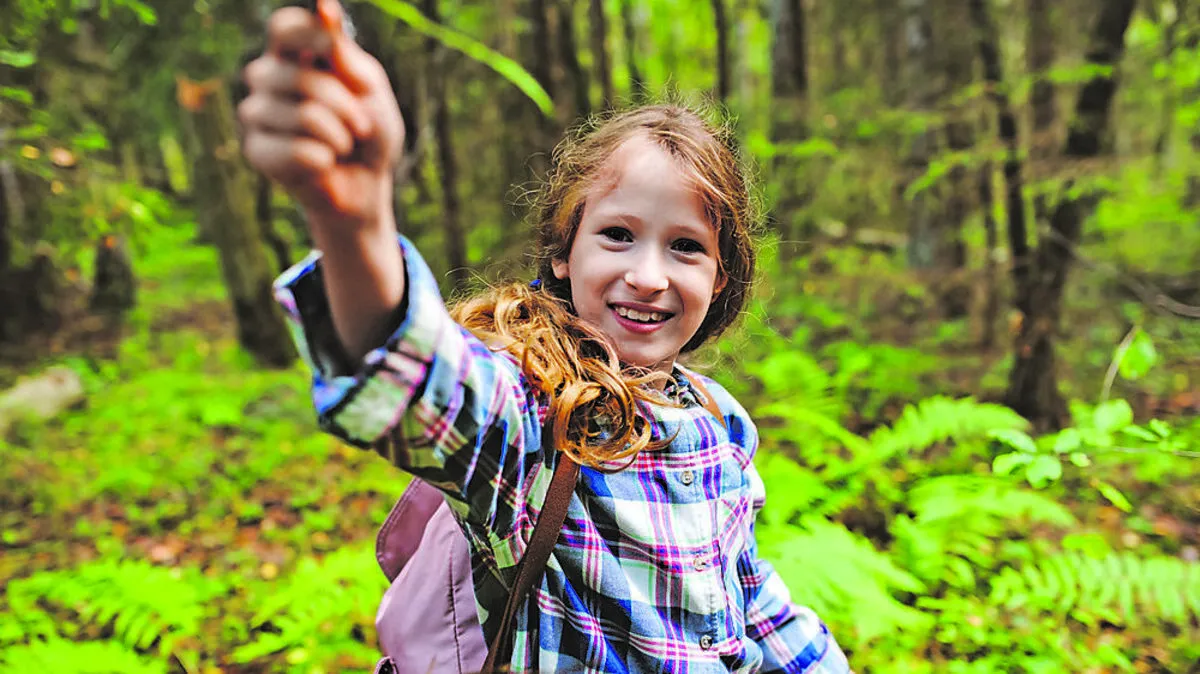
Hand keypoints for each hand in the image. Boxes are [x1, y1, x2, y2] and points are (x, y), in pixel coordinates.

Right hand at [239, 0, 403, 226]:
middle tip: (361, 125)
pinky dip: (324, 160)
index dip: (311, 35)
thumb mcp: (369, 89)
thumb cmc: (369, 132)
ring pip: (301, 114)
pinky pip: (295, 150)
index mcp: (294, 55)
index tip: (337, 52)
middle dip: (343, 103)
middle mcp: (267, 79)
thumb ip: (345, 55)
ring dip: (339, 135)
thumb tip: (324, 5)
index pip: (284, 27)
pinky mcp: (256, 151)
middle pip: (297, 74)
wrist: (367, 186)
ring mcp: (256, 114)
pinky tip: (325, 165)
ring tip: (344, 146)